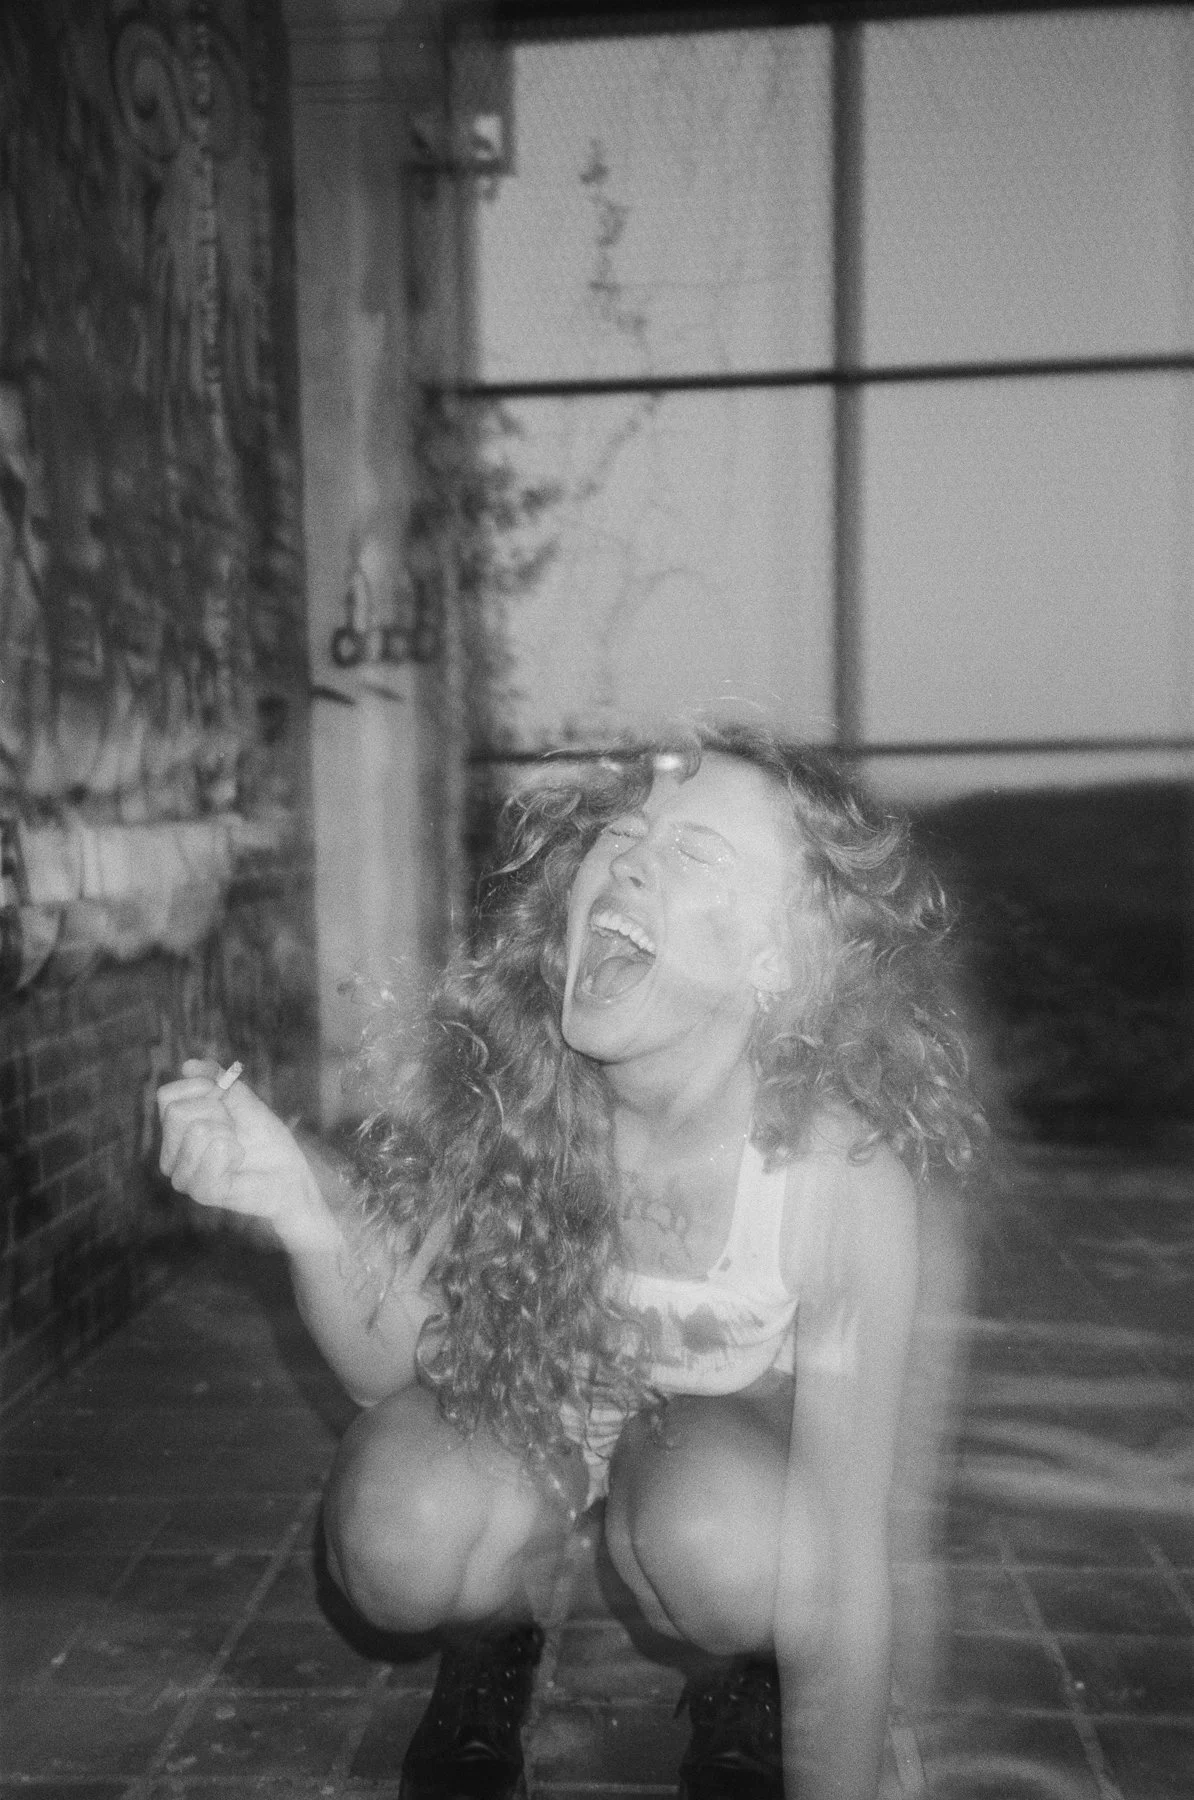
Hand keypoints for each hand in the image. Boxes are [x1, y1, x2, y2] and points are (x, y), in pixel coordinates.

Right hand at [157, 1060, 328, 1247]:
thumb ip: (215, 1079)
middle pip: (176, 1112)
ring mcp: (183, 1177)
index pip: (166, 1096)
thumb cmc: (264, 1139)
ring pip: (196, 1130)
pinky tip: (238, 1164)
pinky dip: (234, 1150)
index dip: (203, 1090)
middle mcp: (170, 1157)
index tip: (226, 1106)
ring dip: (228, 1133)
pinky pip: (214, 1150)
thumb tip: (187, 1065)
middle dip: (217, 1112)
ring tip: (236, 1150)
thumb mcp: (240, 1099)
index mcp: (174, 1133)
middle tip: (234, 1131)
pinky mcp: (202, 1192)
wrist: (289, 1174)